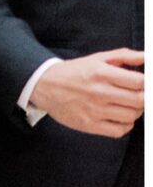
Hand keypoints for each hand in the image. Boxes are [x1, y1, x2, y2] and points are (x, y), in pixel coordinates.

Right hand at [27, 50, 143, 138]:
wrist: (44, 86)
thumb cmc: (73, 72)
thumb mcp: (97, 58)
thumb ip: (124, 56)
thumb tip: (146, 57)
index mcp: (101, 73)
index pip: (139, 82)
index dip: (147, 83)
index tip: (144, 84)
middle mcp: (99, 92)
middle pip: (139, 100)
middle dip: (144, 98)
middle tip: (139, 95)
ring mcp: (94, 111)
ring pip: (131, 116)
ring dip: (136, 111)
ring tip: (129, 105)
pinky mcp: (89, 125)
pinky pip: (119, 131)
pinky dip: (126, 125)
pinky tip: (120, 117)